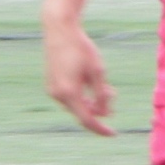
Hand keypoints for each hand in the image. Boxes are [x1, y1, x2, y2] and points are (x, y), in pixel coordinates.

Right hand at [43, 16, 115, 135]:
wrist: (60, 30)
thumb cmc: (81, 48)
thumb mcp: (98, 71)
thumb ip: (102, 95)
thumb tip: (104, 114)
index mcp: (69, 93)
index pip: (87, 120)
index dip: (101, 129)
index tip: (113, 134)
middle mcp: (57, 95)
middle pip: (82, 111)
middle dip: (99, 108)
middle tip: (113, 95)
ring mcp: (52, 90)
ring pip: (76, 104)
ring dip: (91, 100)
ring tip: (107, 87)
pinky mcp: (51, 84)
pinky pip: (69, 96)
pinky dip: (82, 95)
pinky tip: (91, 84)